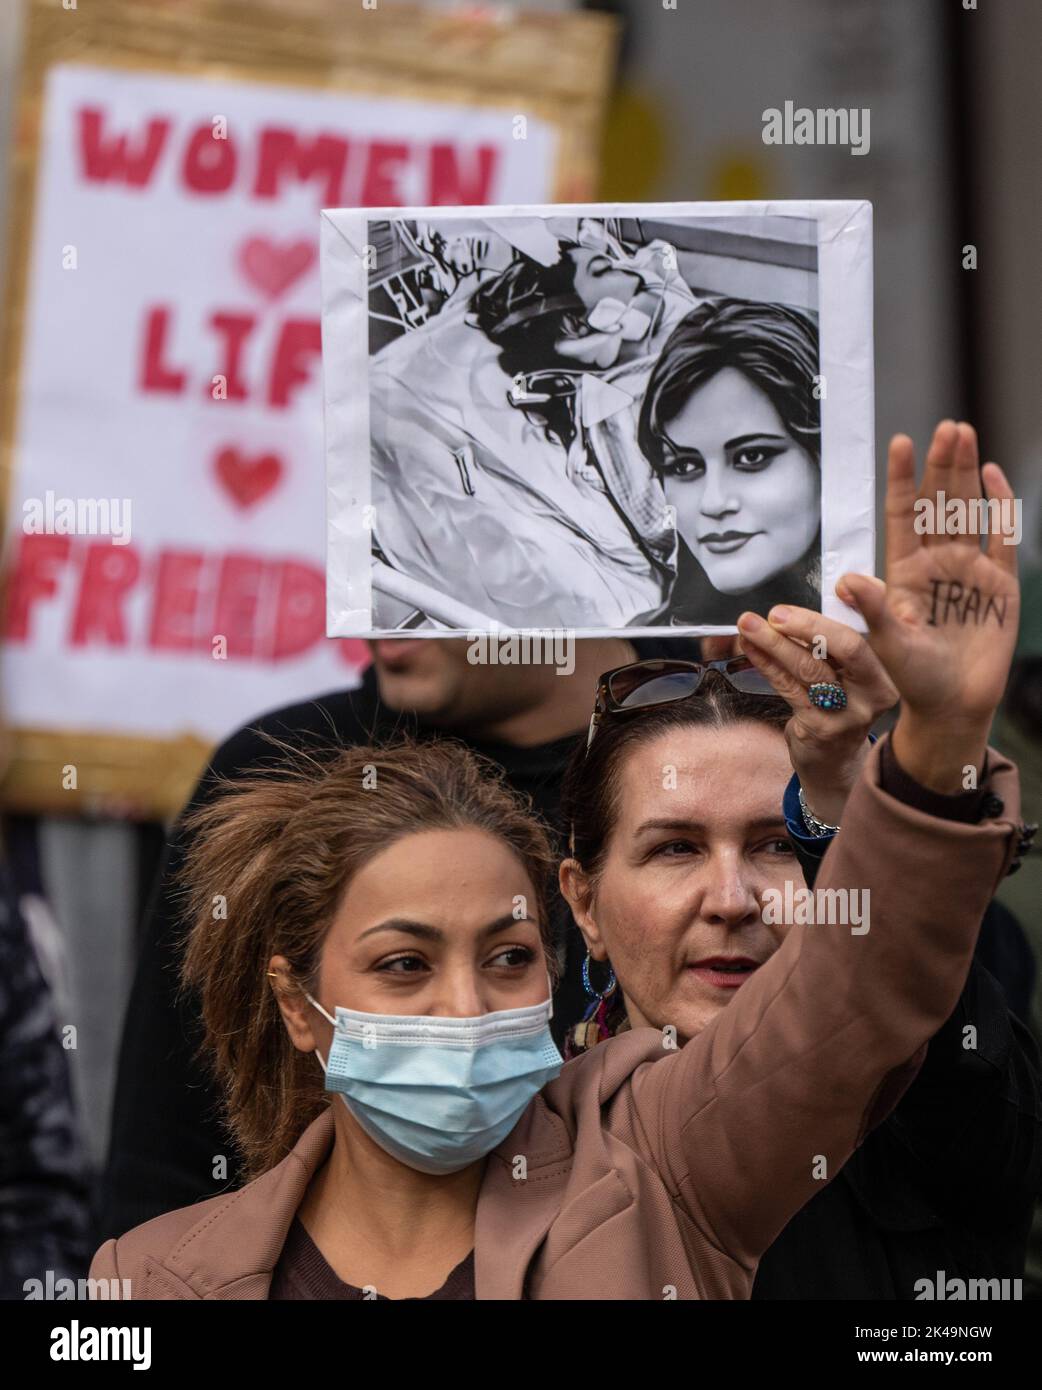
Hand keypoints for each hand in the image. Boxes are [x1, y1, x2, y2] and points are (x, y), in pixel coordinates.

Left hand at [735, 608, 897, 825]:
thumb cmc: (839, 707)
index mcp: (887, 672)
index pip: (876, 633)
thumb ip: (838, 642)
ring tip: (748, 624)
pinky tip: (750, 648)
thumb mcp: (851, 674)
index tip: (844, 583)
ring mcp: (848, 714)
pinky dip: (766, 663)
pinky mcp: (819, 727)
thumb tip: (812, 603)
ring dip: (774, 642)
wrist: (835, 763)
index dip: (866, 605)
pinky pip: (788, 686)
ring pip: (809, 668)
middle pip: (846, 648)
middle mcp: (874, 693)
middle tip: (776, 612)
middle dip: (808, 624)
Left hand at [838, 421, 1018, 792]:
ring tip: (962, 434)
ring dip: (966, 474)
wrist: (954, 706)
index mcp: (905, 572)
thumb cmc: (914, 678)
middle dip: (941, 465)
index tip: (899, 443)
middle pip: (939, 504)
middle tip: (944, 428)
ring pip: (968, 511)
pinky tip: (993, 476)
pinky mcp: (1001, 583)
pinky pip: (1002, 537)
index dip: (903, 480)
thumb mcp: (888, 643)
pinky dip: (1000, 507)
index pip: (902, 515)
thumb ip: (873, 610)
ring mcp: (970, 570)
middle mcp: (937, 563)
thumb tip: (847, 579)